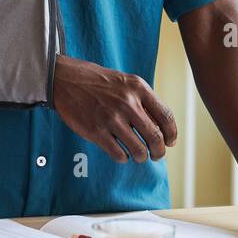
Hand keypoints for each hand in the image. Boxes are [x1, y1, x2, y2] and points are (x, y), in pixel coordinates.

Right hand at [51, 55, 176, 163]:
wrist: (66, 79)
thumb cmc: (98, 82)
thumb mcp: (126, 82)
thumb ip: (143, 100)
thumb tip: (160, 126)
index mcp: (138, 88)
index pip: (165, 116)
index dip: (171, 133)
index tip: (170, 141)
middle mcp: (127, 103)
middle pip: (155, 137)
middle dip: (159, 151)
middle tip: (156, 155)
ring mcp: (111, 118)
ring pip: (138, 150)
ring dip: (141, 156)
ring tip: (138, 155)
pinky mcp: (96, 131)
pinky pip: (118, 154)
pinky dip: (123, 157)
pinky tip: (120, 153)